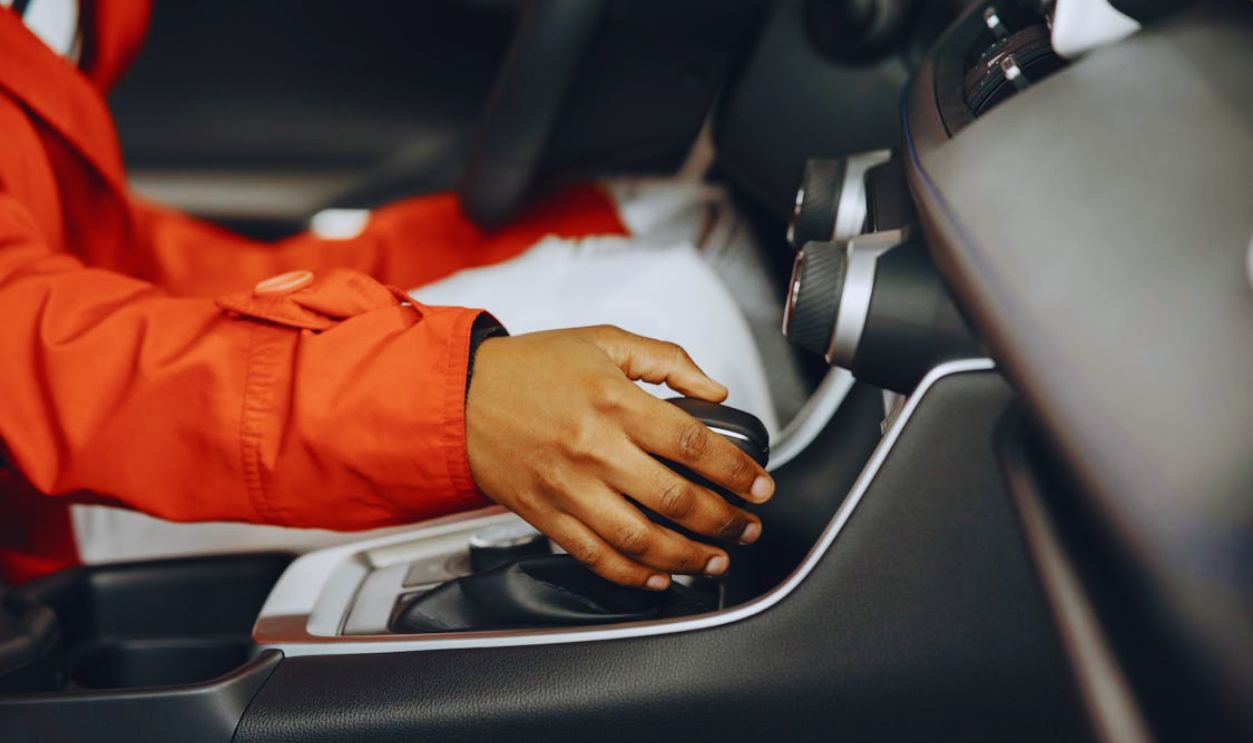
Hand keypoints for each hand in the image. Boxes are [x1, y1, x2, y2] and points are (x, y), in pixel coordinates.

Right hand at [465, 325, 774, 589]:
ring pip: (640, 538)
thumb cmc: (529, 367)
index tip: (759, 486)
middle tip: (748, 526)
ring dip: (688, 556)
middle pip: (676, 499)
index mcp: (614, 402)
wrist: (459, 395)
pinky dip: (633, 574)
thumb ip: (666, 359)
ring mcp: (569, 488)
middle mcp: (594, 449)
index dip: (737, 471)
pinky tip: (659, 576)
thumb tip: (715, 391)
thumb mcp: (603, 340)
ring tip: (716, 558)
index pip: (694, 444)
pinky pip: (595, 556)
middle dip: (725, 520)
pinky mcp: (546, 515)